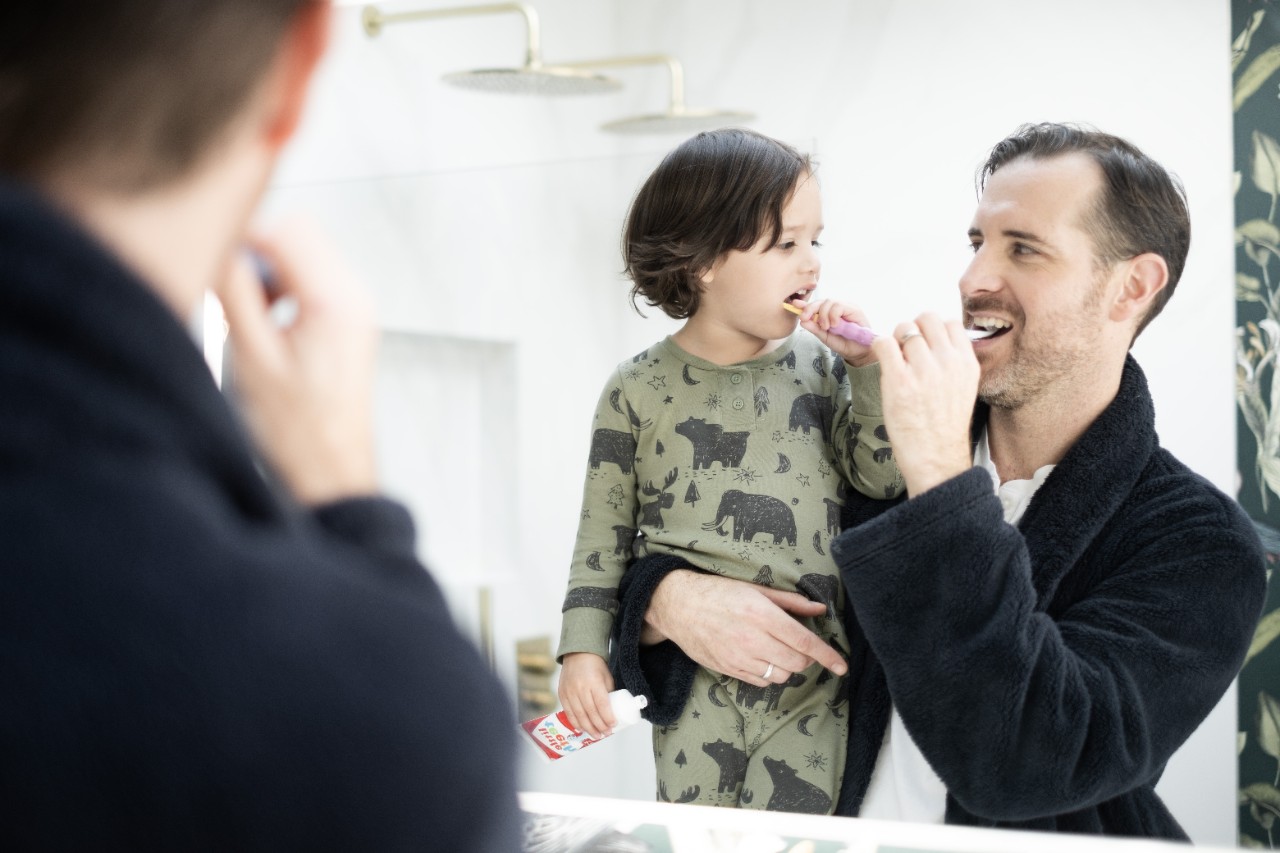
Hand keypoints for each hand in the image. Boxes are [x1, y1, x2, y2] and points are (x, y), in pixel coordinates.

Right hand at [214, 217, 378, 504]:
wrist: (331, 470)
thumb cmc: (301, 431)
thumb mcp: (252, 356)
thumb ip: (235, 292)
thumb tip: (218, 247)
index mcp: (336, 301)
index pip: (287, 231)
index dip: (244, 238)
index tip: (217, 257)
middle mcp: (355, 298)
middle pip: (299, 234)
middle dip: (258, 252)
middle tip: (234, 290)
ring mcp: (356, 308)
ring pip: (305, 253)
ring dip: (271, 271)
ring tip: (255, 315)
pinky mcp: (348, 320)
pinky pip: (313, 278)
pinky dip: (285, 287)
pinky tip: (270, 323)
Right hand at [558, 652, 615, 738]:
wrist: (578, 654)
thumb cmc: (595, 665)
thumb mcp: (607, 677)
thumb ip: (608, 693)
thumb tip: (613, 711)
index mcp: (594, 682)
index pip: (602, 704)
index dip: (607, 717)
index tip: (613, 725)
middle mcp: (580, 687)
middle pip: (590, 712)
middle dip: (599, 726)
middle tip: (606, 733)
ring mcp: (570, 691)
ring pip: (579, 715)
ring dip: (588, 728)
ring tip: (596, 735)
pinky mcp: (562, 694)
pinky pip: (568, 712)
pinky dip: (575, 722)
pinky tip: (582, 729)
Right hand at [644, 570, 847, 686]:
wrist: (678, 606)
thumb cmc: (718, 592)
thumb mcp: (756, 589)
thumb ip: (790, 602)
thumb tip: (819, 610)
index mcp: (762, 615)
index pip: (805, 642)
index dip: (828, 656)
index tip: (842, 667)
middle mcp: (752, 639)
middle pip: (797, 663)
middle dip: (806, 658)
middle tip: (799, 645)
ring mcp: (739, 658)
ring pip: (781, 675)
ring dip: (788, 666)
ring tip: (777, 650)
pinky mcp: (729, 670)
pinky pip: (761, 682)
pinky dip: (769, 673)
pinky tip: (761, 657)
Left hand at [793, 298, 876, 367]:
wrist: (858, 352)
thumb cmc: (843, 344)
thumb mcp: (825, 337)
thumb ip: (815, 328)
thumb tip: (802, 321)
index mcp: (829, 313)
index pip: (816, 305)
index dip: (805, 304)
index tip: (794, 304)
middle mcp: (837, 308)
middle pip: (821, 301)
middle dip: (810, 308)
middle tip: (806, 318)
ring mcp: (846, 307)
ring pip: (829, 301)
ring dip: (824, 315)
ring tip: (826, 327)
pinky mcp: (854, 309)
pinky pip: (839, 306)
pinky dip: (833, 315)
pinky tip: (834, 324)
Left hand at [869, 313, 979, 495]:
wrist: (935, 457)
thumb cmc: (944, 426)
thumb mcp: (964, 387)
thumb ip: (953, 361)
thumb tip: (933, 338)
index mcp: (967, 363)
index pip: (950, 322)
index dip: (933, 329)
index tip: (925, 343)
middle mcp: (948, 362)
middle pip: (926, 319)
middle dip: (913, 329)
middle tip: (906, 349)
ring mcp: (923, 371)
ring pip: (904, 329)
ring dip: (895, 340)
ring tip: (895, 361)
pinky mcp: (898, 380)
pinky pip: (884, 343)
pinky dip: (879, 346)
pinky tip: (883, 361)